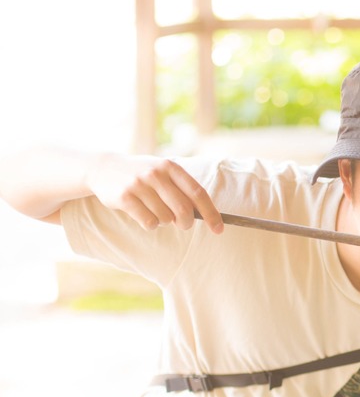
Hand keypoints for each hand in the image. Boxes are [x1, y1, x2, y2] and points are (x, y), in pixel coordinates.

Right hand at [86, 154, 222, 232]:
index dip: (211, 213)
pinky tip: (143, 214)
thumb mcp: (163, 172)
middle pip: (184, 209)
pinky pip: (149, 222)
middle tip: (183, 225)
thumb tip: (208, 215)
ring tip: (155, 211)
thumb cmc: (142, 174)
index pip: (198, 193)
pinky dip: (151, 224)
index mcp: (171, 167)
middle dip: (187, 222)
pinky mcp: (125, 197)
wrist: (103, 167)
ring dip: (164, 221)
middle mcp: (156, 174)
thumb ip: (183, 189)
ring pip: (165, 218)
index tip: (219, 229)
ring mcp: (140, 185)